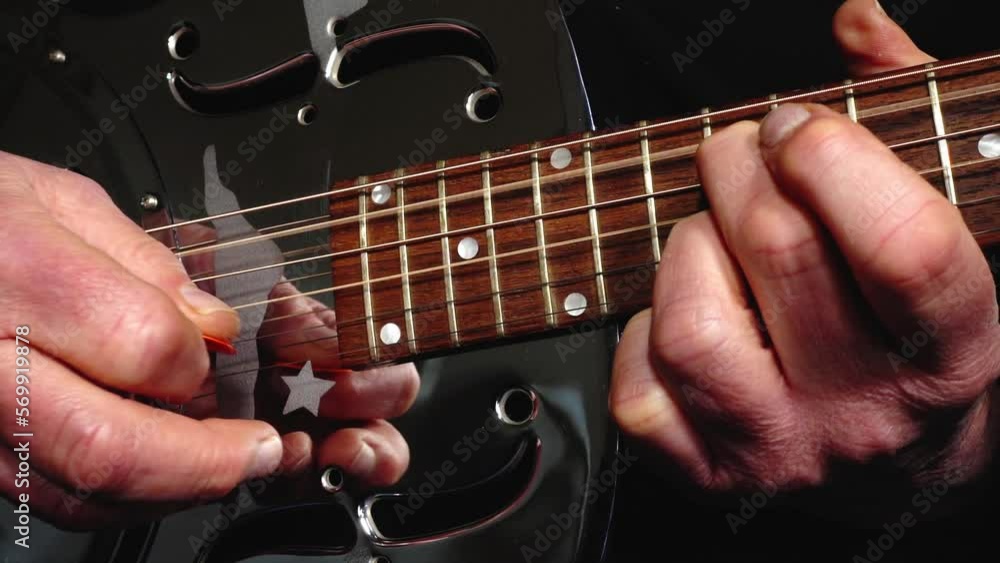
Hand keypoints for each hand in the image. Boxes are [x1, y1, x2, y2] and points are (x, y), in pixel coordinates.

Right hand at [0, 152, 418, 529]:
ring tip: (232, 463)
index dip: (200, 358)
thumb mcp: (53, 197)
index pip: (142, 344)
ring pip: (82, 490)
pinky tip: (169, 472)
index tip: (220, 348)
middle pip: (111, 445)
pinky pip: (50, 496)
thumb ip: (143, 263)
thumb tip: (211, 323)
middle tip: (264, 449)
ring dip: (178, 488)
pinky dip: (124, 496)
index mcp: (9, 269)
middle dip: (211, 460)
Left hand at [610, 0, 998, 513]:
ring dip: (686, 249)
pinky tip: (683, 313)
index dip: (831, 157)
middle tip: (737, 153)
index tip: (794, 127)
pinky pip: (639, 386)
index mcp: (951, 348)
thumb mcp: (949, 225)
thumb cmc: (911, 329)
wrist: (897, 469)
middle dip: (737, 167)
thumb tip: (855, 20)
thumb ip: (909, 114)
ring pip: (692, 324)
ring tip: (713, 239)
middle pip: (779, 253)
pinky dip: (641, 330)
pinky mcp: (707, 474)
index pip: (900, 245)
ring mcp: (780, 450)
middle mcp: (867, 411)